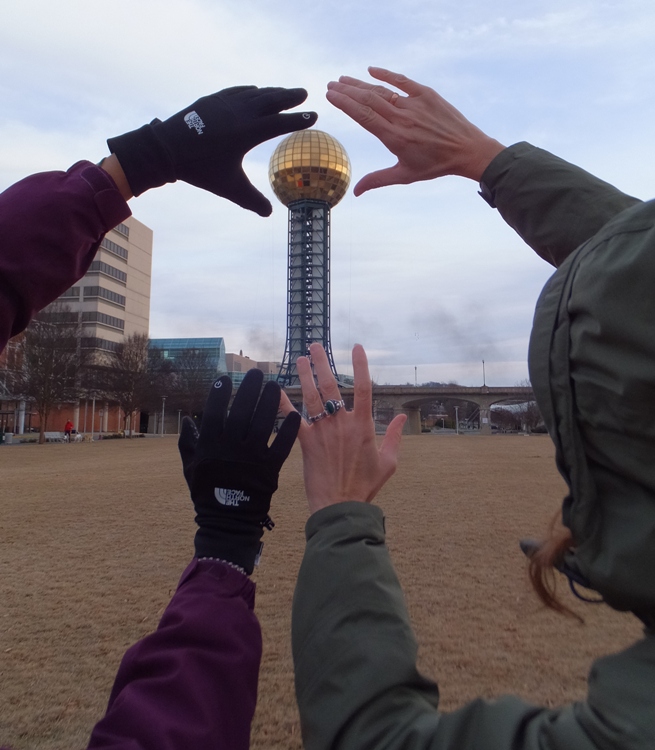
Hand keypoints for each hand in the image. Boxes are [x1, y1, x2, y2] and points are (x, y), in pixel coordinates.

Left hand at [108, 86, 317, 214]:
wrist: (166, 149)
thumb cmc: (201, 170)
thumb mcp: (230, 188)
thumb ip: (252, 200)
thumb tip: (269, 214)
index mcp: (248, 132)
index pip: (279, 123)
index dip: (298, 120)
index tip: (313, 116)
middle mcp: (240, 113)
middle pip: (270, 100)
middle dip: (289, 96)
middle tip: (304, 92)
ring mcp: (225, 104)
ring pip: (254, 94)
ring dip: (271, 92)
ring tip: (283, 92)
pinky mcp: (212, 100)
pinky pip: (237, 92)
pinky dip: (249, 91)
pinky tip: (253, 91)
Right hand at [178, 369, 300, 573]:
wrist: (227, 523)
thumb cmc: (207, 494)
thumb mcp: (190, 468)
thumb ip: (188, 443)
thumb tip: (188, 421)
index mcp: (210, 444)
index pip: (215, 411)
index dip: (221, 393)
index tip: (227, 379)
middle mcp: (230, 447)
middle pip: (242, 410)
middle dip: (250, 389)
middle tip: (258, 373)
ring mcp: (251, 457)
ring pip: (263, 422)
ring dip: (270, 402)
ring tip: (276, 386)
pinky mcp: (269, 469)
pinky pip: (281, 444)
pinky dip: (288, 429)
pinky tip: (294, 414)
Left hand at [279, 343, 405, 513]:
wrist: (341, 505)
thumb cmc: (365, 486)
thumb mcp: (388, 462)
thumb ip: (394, 437)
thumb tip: (402, 417)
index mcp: (363, 426)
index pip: (363, 388)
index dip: (360, 366)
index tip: (356, 347)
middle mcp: (341, 424)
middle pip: (332, 386)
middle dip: (323, 363)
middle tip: (315, 346)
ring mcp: (322, 432)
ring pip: (312, 397)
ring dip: (305, 376)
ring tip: (300, 359)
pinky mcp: (306, 443)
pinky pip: (292, 420)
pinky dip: (283, 404)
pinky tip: (275, 390)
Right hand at [326, 67, 504, 194]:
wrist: (467, 150)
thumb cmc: (435, 165)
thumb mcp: (405, 175)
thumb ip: (378, 180)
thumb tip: (355, 192)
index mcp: (394, 137)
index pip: (363, 115)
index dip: (345, 103)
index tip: (330, 96)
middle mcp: (402, 117)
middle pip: (368, 99)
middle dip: (347, 91)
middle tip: (331, 85)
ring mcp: (414, 104)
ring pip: (382, 89)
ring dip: (360, 83)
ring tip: (344, 80)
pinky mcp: (427, 94)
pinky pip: (402, 81)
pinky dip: (386, 74)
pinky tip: (371, 69)